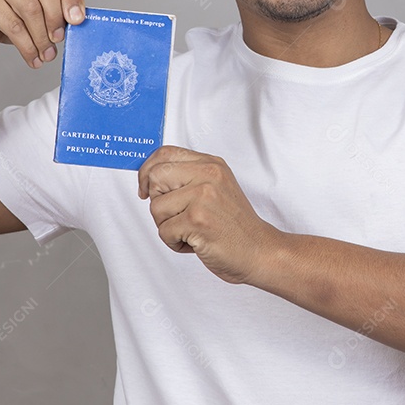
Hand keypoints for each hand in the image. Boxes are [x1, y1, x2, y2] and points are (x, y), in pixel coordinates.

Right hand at [0, 0, 84, 67]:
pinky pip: (13, 26)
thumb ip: (58, 8)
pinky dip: (27, 46)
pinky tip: (33, 57)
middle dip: (56, 17)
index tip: (77, 19)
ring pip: (30, 9)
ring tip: (47, 54)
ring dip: (42, 37)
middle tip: (60, 39)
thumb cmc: (10, 14)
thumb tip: (77, 19)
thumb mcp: (39, 9)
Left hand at [138, 146, 281, 284]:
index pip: (164, 153)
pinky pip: (164, 231)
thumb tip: (149, 177)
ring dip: (167, 227)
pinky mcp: (198, 220)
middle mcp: (208, 175)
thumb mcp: (216, 188)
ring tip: (192, 231)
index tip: (145, 188)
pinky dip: (175, 243)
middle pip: (155, 177)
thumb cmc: (234, 226)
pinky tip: (196, 242)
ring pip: (156, 207)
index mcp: (211, 164)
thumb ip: (188, 177)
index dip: (147, 171)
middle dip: (157, 202)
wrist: (259, 251)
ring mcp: (203, 196)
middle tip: (177, 215)